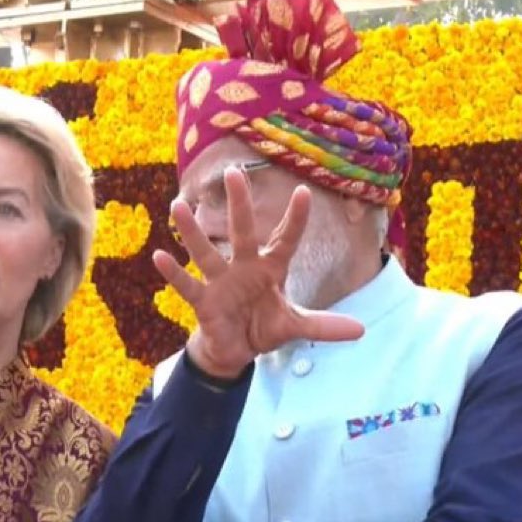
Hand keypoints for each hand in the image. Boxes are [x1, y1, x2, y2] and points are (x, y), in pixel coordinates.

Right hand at [153, 169, 363, 378]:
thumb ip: (324, 326)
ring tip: (178, 205)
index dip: (295, 220)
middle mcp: (244, 268)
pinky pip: (187, 284)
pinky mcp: (203, 301)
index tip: (303, 192)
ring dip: (192, 231)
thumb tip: (362, 331)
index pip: (285, 240)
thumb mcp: (295, 326)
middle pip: (242, 232)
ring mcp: (221, 282)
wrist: (235, 350)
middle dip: (239, 204)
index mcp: (270, 269)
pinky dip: (173, 273)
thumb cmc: (263, 327)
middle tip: (233, 172)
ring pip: (206, 252)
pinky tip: (158, 256)